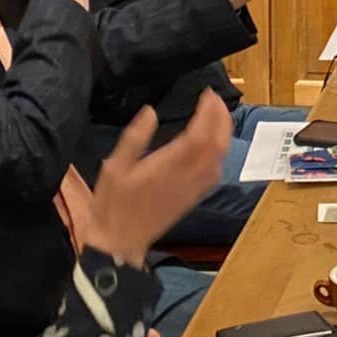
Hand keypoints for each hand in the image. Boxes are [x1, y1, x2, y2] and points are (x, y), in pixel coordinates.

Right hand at [84, 90, 229, 263]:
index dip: (208, 112)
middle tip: (214, 98)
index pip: (197, 135)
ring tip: (217, 113)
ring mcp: (193, 189)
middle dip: (220, 117)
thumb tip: (150, 112)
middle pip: (216, 144)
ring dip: (224, 132)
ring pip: (220, 157)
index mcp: (165, 167)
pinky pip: (216, 172)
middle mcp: (185, 177)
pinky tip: (215, 143)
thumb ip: (133, 138)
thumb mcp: (114, 168)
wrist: (119, 243)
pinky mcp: (194, 197)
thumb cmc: (113, 205)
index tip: (207, 94)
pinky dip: (221, 152)